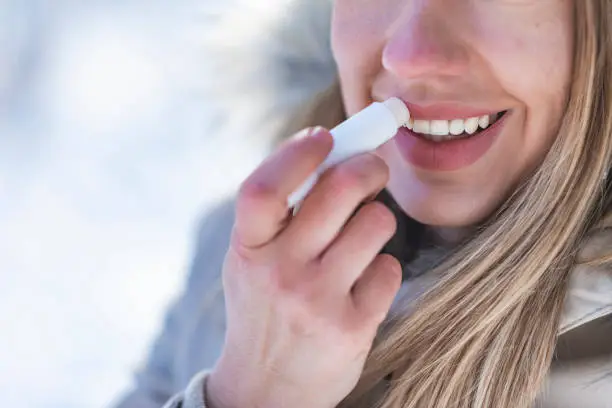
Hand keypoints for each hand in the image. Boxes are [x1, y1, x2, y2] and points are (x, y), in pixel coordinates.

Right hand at [207, 127, 401, 407]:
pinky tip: (362, 283)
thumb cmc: (263, 308)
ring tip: (362, 236)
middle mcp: (279, 273)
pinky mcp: (352, 326)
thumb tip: (333, 155)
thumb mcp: (253, 261)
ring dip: (377, 219)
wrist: (265, 388)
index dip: (296, 153)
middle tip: (374, 168)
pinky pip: (388, 268)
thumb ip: (280, 215)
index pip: (264, 188)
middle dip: (368, 167)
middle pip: (339, 191)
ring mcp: (317, 301)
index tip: (324, 135)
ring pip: (375, 223)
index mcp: (247, 249)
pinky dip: (382, 267)